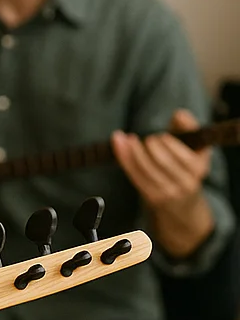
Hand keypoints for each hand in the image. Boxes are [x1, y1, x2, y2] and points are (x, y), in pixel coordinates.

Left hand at [112, 108, 213, 258]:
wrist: (182, 205)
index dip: (169, 143)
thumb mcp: (193, 148)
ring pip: (146, 169)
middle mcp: (186, 182)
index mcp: (199, 168)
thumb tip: (179, 114)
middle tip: (147, 138)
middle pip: (163, 162)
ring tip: (127, 138)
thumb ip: (187, 128)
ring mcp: (168, 192)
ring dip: (133, 150)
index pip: (184, 155)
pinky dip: (124, 158)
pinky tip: (119, 143)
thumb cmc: (185, 167)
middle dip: (151, 147)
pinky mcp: (151, 197)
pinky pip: (135, 175)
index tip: (161, 135)